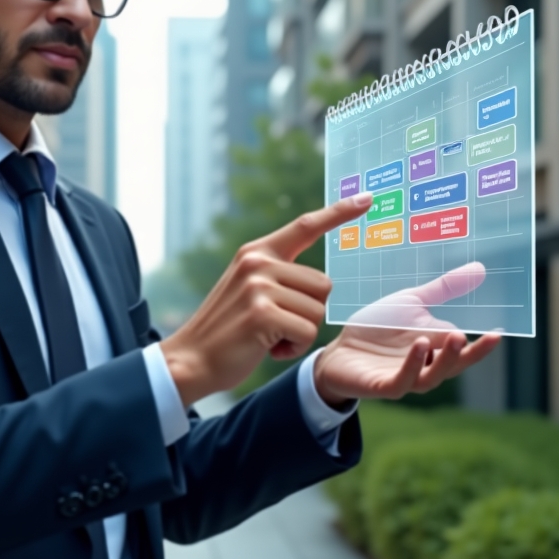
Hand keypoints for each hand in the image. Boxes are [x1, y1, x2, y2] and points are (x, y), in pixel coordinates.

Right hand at [161, 194, 373, 404]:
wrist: (190, 359)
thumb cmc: (227, 330)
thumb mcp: (248, 289)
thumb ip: (276, 275)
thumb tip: (320, 282)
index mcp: (256, 252)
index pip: (305, 226)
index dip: (339, 213)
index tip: (367, 198)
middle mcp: (257, 262)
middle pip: (323, 285)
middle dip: (308, 312)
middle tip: (275, 325)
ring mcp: (259, 286)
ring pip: (318, 311)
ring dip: (300, 332)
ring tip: (267, 336)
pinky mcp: (263, 313)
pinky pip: (307, 332)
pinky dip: (293, 348)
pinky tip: (267, 348)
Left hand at [313, 263, 501, 402]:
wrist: (339, 348)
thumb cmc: (378, 327)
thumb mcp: (411, 303)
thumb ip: (443, 289)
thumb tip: (480, 269)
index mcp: (436, 347)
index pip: (465, 347)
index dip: (482, 344)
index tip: (498, 332)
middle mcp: (425, 366)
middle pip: (454, 365)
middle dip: (468, 353)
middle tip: (483, 336)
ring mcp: (404, 378)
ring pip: (432, 377)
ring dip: (446, 359)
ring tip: (455, 337)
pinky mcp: (381, 386)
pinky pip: (402, 381)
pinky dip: (413, 366)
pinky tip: (420, 346)